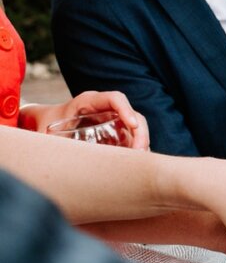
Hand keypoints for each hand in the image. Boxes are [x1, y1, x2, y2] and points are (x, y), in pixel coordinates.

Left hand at [19, 90, 150, 149]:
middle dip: (141, 133)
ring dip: (142, 143)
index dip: (126, 110)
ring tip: (139, 161)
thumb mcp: (48, 131)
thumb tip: (59, 161)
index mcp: (89, 101)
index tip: (133, 125)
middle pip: (133, 115)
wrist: (46, 122)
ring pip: (137, 128)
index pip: (115, 99)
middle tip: (140, 152)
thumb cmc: (47, 124)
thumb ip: (52, 141)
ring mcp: (113, 119)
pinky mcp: (116, 131)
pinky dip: (137, 149)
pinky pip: (133, 137)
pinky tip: (135, 163)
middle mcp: (105, 108)